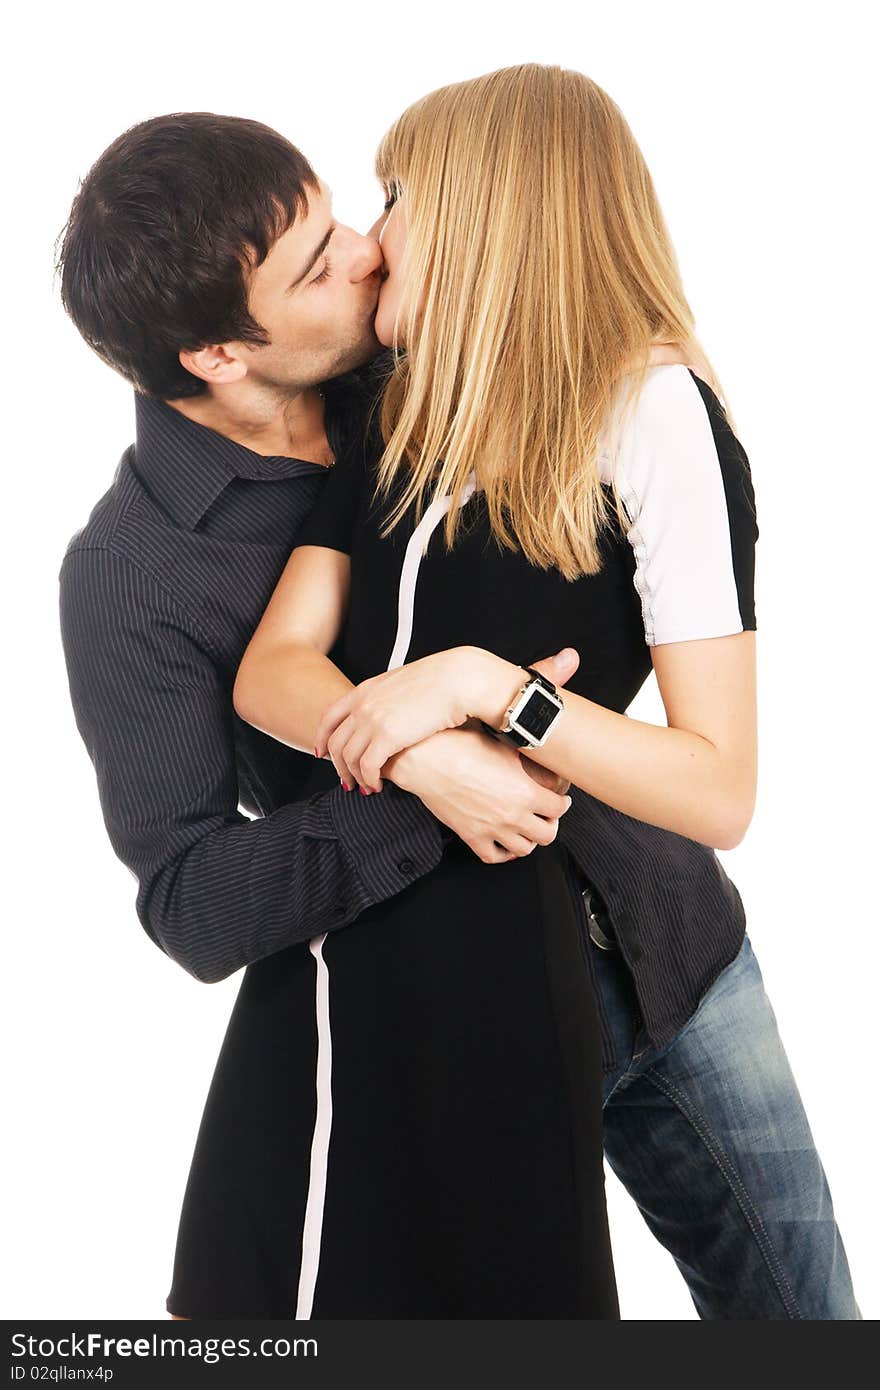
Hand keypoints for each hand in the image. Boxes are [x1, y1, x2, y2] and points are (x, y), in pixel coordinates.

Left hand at [316, 646, 579, 792]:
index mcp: (365, 690)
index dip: (323, 738)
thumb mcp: (402, 684)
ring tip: (366, 788)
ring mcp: (372, 720)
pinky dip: (369, 779)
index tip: (323, 753)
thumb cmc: (441, 681)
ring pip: (349, 758)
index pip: (330, 717)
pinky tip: (378, 786)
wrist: (457, 678)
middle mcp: (363, 705)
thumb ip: (387, 698)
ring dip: (355, 777)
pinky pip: (367, 766)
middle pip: (336, 742)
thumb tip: (388, 711)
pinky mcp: (387, 737)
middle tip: (346, 780)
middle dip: (338, 766)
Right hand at [386, 724, 571, 862]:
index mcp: (524, 791)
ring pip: (524, 849)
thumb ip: (528, 762)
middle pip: (547, 834)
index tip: (560, 799)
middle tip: (547, 816)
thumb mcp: (504, 747)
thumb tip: (543, 767)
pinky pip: (494, 857)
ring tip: (527, 828)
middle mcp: (512, 815)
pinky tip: (504, 843)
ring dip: (529, 839)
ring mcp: (492, 829)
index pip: (559, 808)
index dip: (563, 803)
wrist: (426, 760)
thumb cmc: (459, 747)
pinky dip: (503, 853)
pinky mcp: (471, 836)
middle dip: (551, 824)